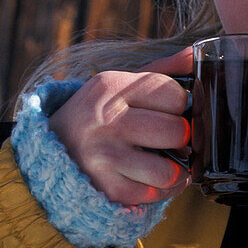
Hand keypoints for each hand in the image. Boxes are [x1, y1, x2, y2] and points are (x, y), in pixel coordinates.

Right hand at [48, 48, 192, 204]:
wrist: (51, 148)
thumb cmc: (99, 114)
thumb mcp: (121, 85)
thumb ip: (162, 70)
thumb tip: (195, 54)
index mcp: (110, 86)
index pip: (173, 94)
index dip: (181, 103)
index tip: (171, 108)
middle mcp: (104, 120)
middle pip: (176, 132)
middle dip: (180, 136)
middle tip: (171, 136)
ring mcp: (104, 157)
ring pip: (169, 170)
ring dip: (176, 168)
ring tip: (167, 159)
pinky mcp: (107, 189)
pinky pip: (155, 194)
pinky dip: (163, 189)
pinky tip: (153, 176)